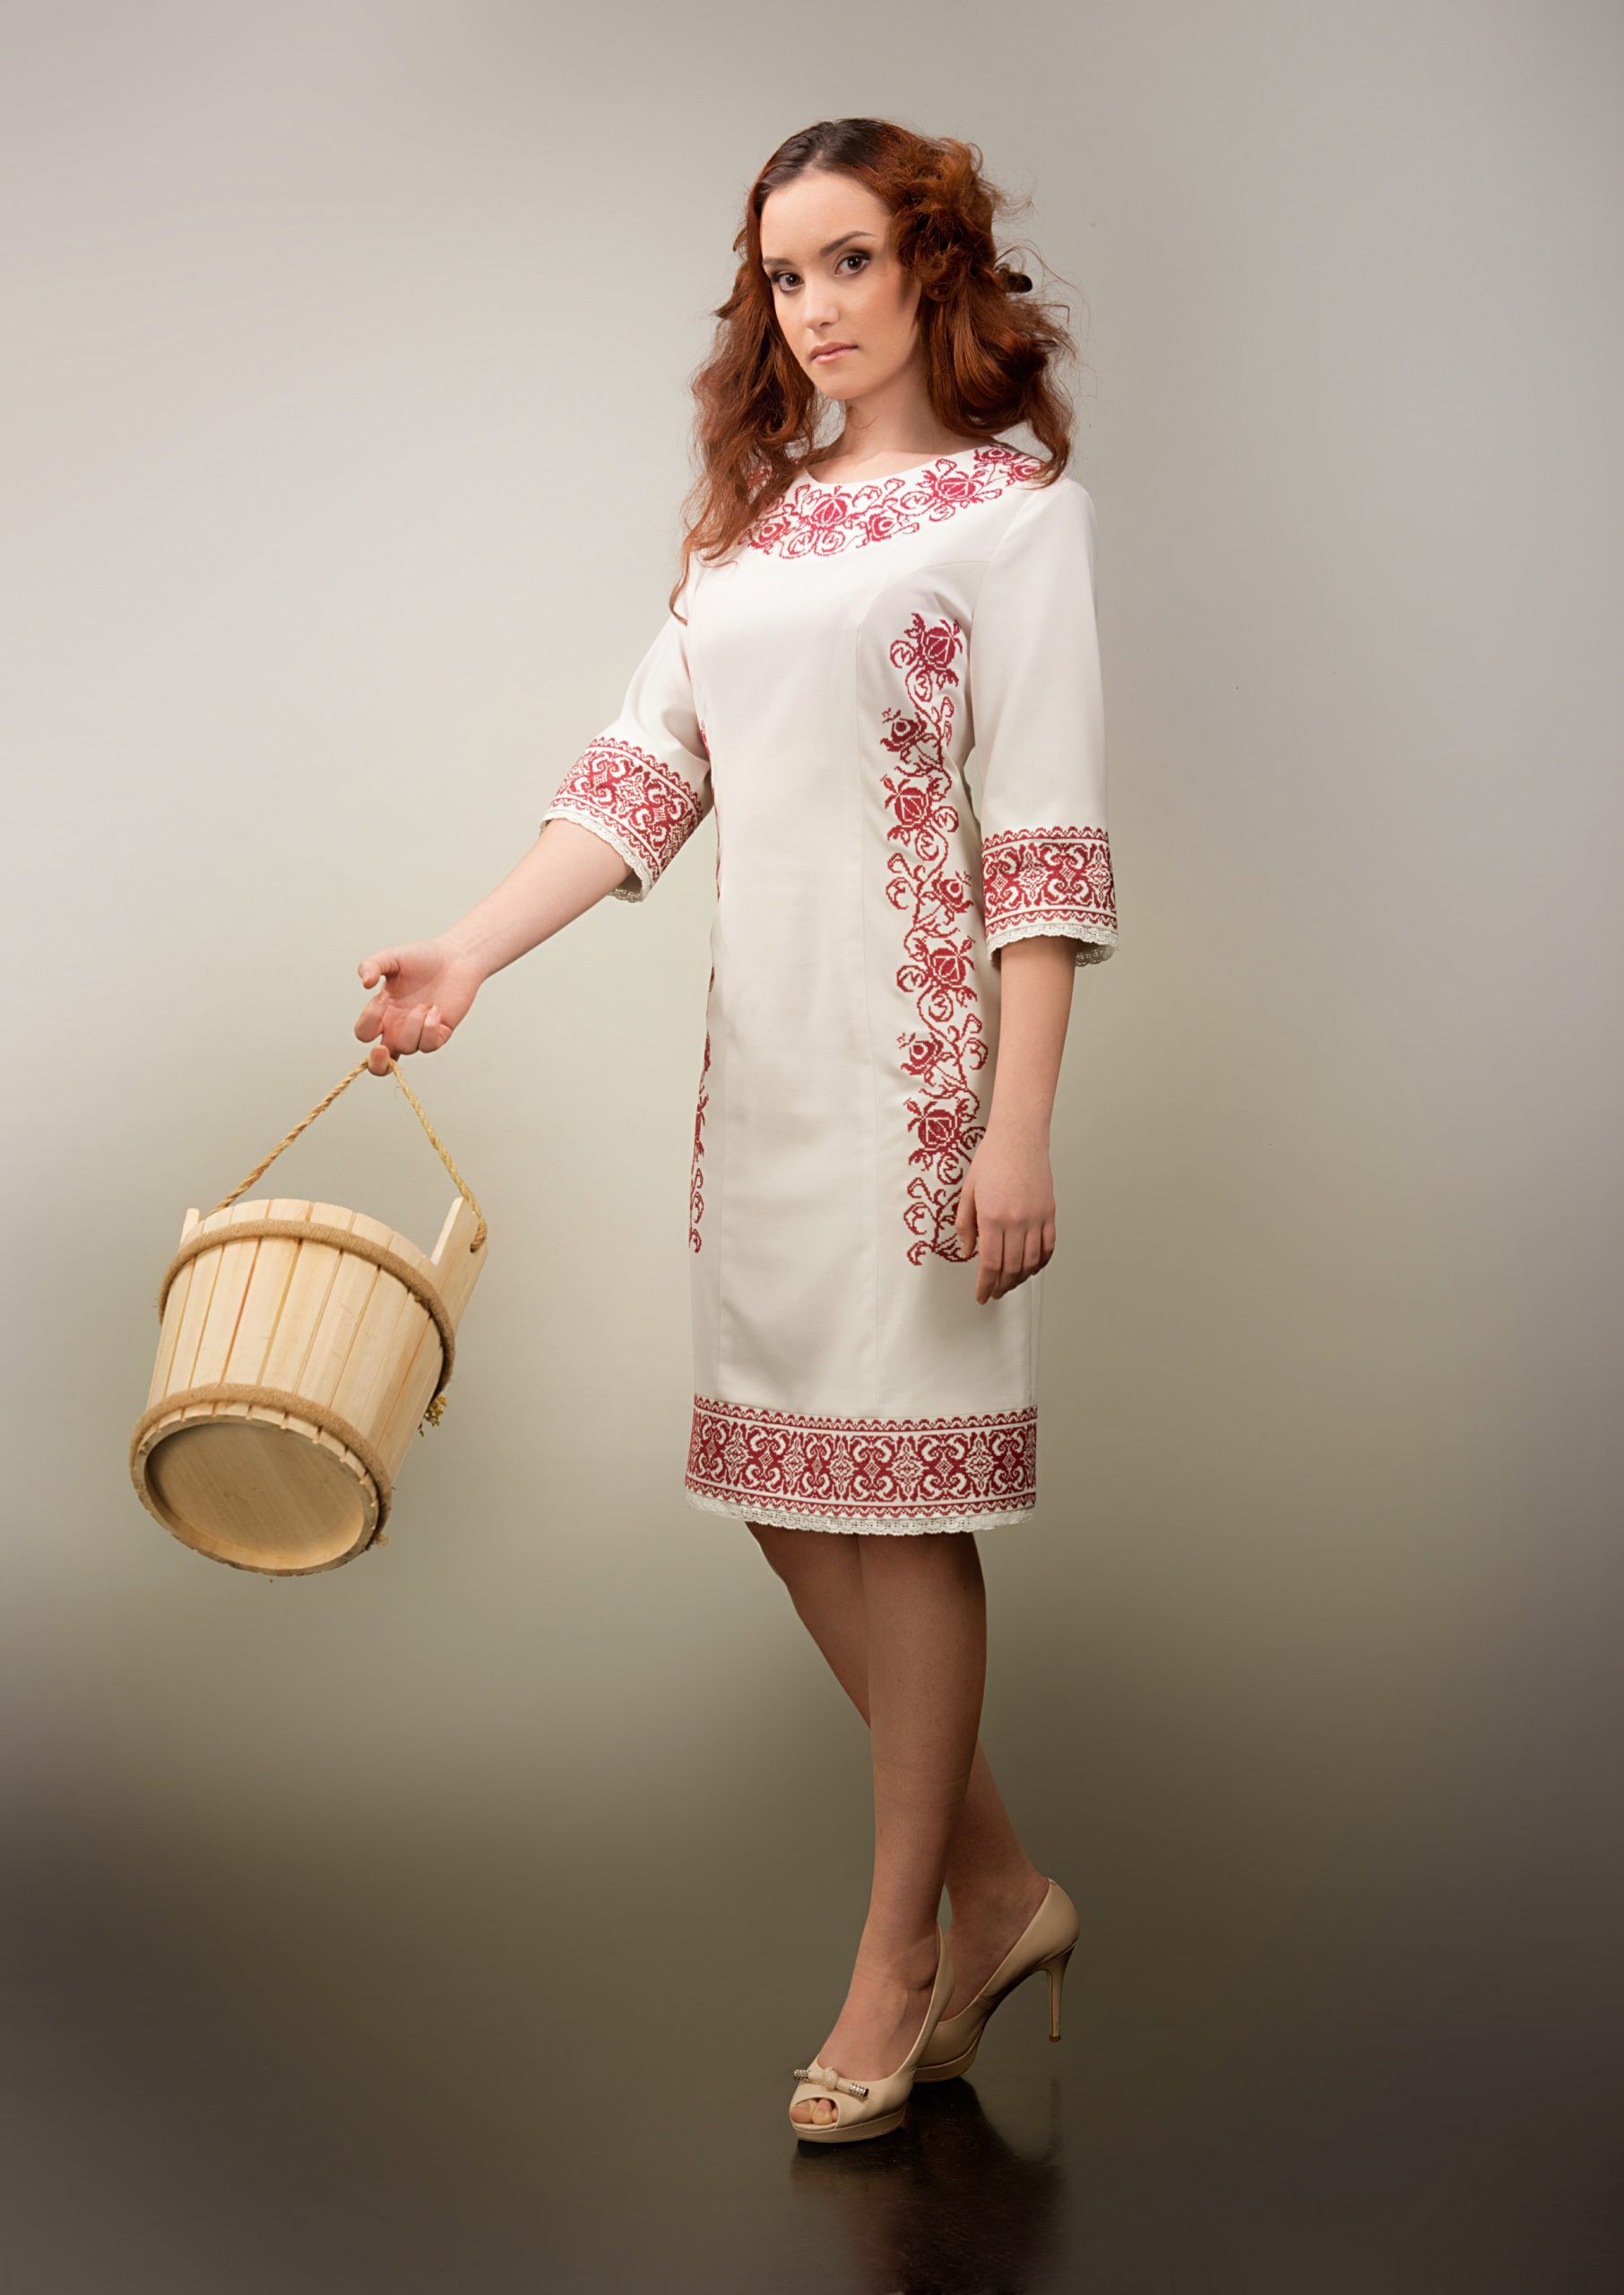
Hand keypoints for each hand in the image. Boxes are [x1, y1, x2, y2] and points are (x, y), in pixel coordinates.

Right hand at [354, 938, 483, 1075]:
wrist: (456, 957)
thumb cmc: (423, 958)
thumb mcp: (392, 957)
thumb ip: (372, 965)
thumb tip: (364, 983)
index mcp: (383, 1012)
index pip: (364, 1033)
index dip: (368, 1022)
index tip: (383, 999)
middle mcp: (398, 1026)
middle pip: (381, 1063)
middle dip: (377, 1063)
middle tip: (381, 1049)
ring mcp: (419, 1032)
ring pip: (407, 1048)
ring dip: (412, 1027)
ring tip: (424, 1005)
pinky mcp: (440, 1033)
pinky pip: (429, 1045)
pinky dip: (430, 1028)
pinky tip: (436, 1009)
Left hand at [953, 1127, 1055, 1302]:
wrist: (1019, 1137)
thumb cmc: (991, 1160)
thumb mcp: (968, 1192)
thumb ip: (965, 1224)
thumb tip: (967, 1251)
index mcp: (991, 1217)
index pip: (989, 1263)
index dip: (985, 1285)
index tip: (981, 1295)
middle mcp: (1016, 1221)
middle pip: (1011, 1267)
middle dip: (1001, 1286)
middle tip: (994, 1293)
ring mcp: (1036, 1218)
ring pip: (1031, 1261)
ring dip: (1020, 1278)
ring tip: (1010, 1284)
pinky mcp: (1049, 1212)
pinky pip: (1048, 1246)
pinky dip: (1041, 1262)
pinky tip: (1032, 1267)